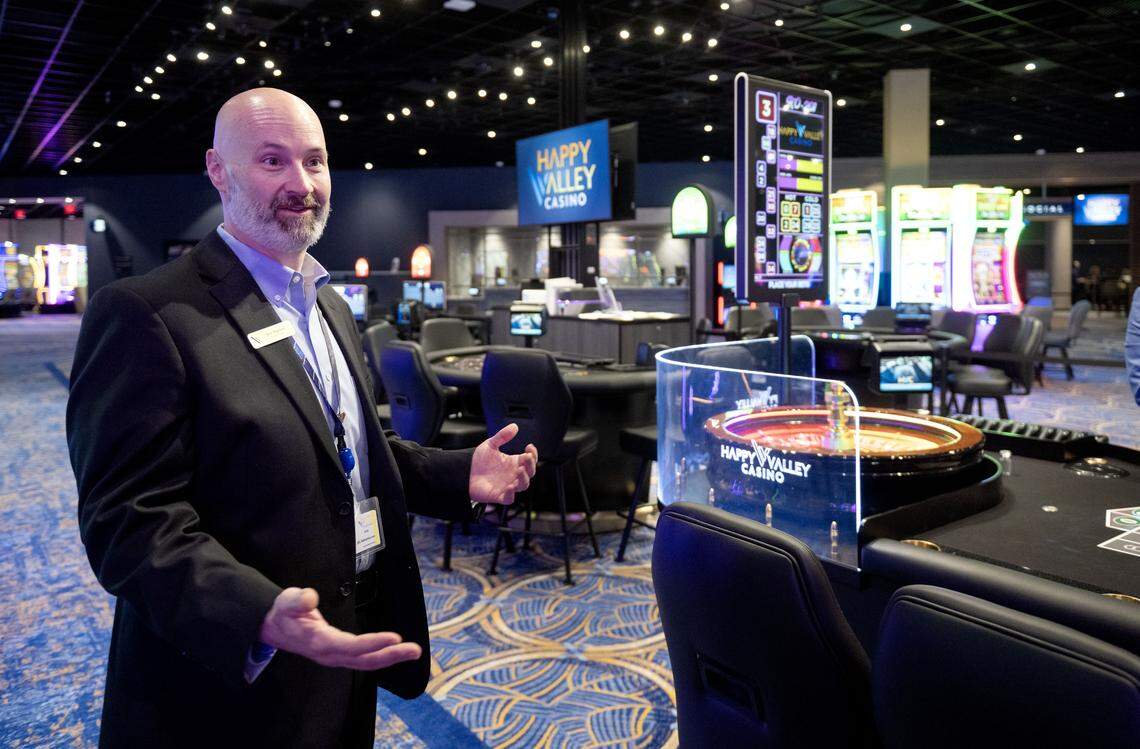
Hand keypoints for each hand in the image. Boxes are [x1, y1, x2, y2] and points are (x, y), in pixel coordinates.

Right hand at [258, 587, 421, 669]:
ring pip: (366, 661)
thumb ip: (297, 600)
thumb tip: (309, 597)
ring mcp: (335, 656)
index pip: (350, 646)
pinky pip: (363, 658)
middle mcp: (329, 653)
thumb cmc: (283, 613)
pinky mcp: (339, 653)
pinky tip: (395, 651)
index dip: (373, 643)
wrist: (272, 628)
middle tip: (414, 650)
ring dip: (390, 657)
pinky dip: (381, 655)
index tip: (394, 637)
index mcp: (319, 642)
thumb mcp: (286, 601)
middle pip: (364, 659)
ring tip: (413, 651)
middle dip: (390, 655)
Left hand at [469, 423, 537, 505]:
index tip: (529, 446)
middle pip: (530, 473)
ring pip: (523, 486)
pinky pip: (510, 498)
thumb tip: (514, 426)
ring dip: (524, 478)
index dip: (533, 454)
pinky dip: (512, 494)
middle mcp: (513, 474)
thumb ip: (502, 436)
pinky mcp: (499, 496)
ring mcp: (507, 486)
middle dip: (531, 465)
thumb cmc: (478, 461)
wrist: (464, 472)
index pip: (530, 460)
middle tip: (526, 457)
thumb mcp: (490, 445)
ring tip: (519, 470)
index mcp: (513, 463)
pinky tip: (510, 486)